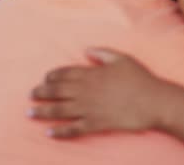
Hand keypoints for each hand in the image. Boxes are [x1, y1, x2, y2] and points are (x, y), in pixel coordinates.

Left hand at [30, 48, 171, 138]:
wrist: (153, 101)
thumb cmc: (140, 79)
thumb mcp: (123, 58)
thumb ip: (103, 53)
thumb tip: (86, 50)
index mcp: (92, 74)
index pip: (65, 73)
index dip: (52, 76)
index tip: (45, 79)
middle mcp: (86, 91)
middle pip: (57, 91)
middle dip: (42, 93)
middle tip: (31, 95)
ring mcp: (89, 108)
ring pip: (60, 110)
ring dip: (43, 111)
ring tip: (30, 112)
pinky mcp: (95, 124)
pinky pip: (73, 129)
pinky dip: (59, 132)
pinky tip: (49, 133)